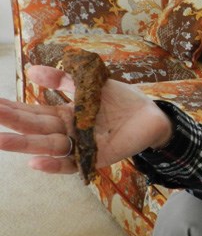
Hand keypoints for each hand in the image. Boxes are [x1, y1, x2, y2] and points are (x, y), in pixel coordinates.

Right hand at [0, 65, 171, 174]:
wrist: (152, 114)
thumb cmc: (121, 101)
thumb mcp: (89, 84)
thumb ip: (62, 80)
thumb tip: (31, 70)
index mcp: (66, 115)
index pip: (34, 113)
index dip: (13, 109)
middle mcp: (69, 132)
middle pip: (37, 129)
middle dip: (13, 123)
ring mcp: (82, 146)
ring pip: (48, 147)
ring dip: (25, 144)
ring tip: (0, 140)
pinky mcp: (97, 157)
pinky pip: (72, 164)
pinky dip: (55, 165)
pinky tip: (36, 162)